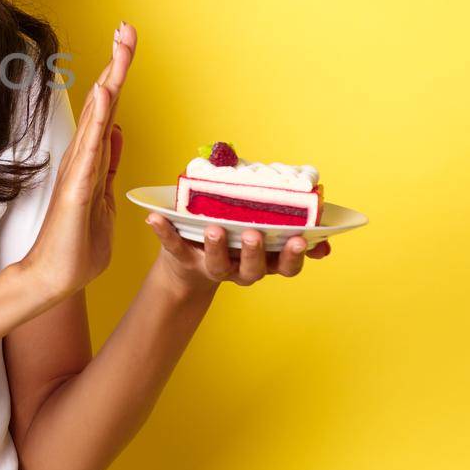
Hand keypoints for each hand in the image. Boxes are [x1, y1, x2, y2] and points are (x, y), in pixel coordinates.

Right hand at [18, 22, 137, 303]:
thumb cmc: (77, 244)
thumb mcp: (104, 199)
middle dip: (117, 63)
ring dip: (110, 78)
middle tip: (127, 27)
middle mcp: (84, 156)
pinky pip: (92, 147)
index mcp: (93, 159)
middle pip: (105, 101)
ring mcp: (79, 169)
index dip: (118, 74)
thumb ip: (108, 166)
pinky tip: (104, 91)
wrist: (54, 277)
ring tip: (120, 45)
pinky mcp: (78, 188)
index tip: (126, 43)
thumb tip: (115, 132)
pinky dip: (99, 117)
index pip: (110, 109)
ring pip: (100, 115)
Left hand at [146, 213, 330, 292]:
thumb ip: (282, 211)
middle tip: (255, 234)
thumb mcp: (256, 218)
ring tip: (214, 229)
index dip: (295, 254)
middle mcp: (241, 268)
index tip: (302, 239)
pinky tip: (154, 217)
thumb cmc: (231, 230)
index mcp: (264, 257)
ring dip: (218, 247)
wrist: (187, 264)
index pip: (286, 263)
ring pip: (219, 265)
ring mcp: (212, 265)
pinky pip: (173, 246)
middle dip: (257, 252)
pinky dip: (164, 232)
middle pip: (255, 268)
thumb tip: (315, 201)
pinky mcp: (182, 258)